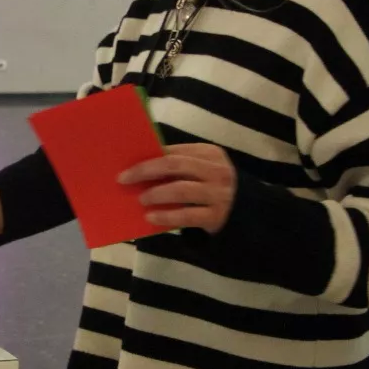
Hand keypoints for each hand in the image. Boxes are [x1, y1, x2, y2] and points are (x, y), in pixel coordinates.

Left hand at [118, 143, 237, 234]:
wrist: (244, 212)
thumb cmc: (212, 187)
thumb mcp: (201, 170)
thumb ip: (179, 166)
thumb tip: (141, 165)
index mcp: (210, 153)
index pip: (175, 151)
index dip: (150, 157)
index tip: (128, 164)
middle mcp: (216, 171)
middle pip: (175, 165)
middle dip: (146, 171)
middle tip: (125, 179)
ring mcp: (218, 194)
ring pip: (181, 190)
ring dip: (156, 193)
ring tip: (141, 199)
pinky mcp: (216, 215)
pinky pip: (187, 215)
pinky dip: (166, 216)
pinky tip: (151, 217)